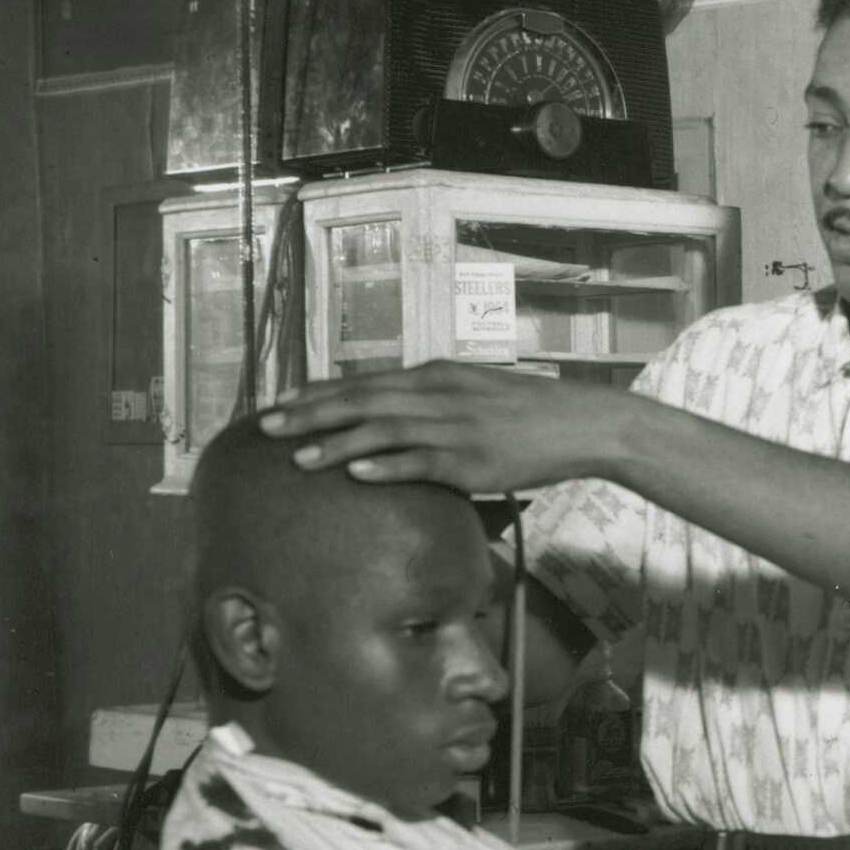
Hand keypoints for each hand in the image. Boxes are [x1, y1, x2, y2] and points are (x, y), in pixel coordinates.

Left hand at [258, 361, 628, 492]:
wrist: (582, 424)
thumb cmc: (529, 414)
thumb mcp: (476, 392)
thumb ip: (436, 400)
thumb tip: (396, 417)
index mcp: (437, 376)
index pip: (365, 382)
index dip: (318, 393)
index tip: (279, 403)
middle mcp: (439, 395)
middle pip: (362, 402)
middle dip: (311, 415)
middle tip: (266, 428)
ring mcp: (454, 427)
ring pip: (382, 432)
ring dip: (336, 443)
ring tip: (298, 458)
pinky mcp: (472, 460)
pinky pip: (420, 462)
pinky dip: (385, 466)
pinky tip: (355, 473)